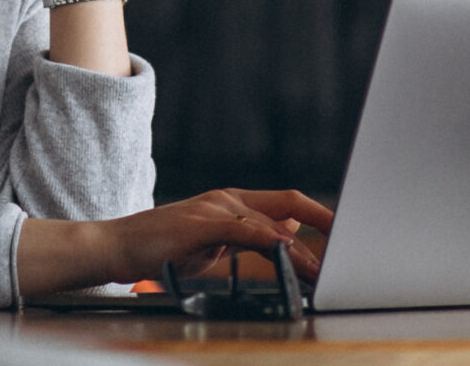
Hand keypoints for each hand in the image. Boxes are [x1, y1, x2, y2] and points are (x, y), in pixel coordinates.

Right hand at [110, 189, 333, 285]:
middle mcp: (226, 199)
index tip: (345, 232)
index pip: (286, 202)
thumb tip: (284, 237)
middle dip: (322, 222)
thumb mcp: (214, 242)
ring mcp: (212, 209)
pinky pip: (241, 229)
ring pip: (268, 223)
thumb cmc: (163, 248)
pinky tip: (284, 250)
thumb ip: (246, 237)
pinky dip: (266, 238)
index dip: (318, 214)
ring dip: (299, 249)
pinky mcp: (199, 225)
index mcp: (231, 202)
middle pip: (286, 204)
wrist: (119, 246)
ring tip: (321, 271)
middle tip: (350, 245)